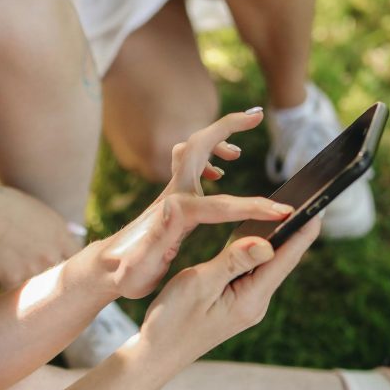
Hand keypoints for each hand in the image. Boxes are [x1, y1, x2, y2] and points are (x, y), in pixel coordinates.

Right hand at [0, 186, 81, 288]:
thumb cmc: (6, 205)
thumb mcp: (40, 211)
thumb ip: (58, 228)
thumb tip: (78, 232)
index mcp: (61, 236)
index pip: (78, 258)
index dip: (69, 262)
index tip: (62, 263)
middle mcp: (51, 255)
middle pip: (60, 275)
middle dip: (51, 274)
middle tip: (40, 272)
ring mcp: (33, 269)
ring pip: (38, 286)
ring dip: (31, 282)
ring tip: (14, 268)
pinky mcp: (12, 280)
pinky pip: (16, 290)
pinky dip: (9, 285)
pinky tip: (1, 273)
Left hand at [95, 110, 293, 298]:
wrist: (106, 270)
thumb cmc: (127, 274)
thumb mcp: (142, 265)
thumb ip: (161, 237)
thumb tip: (174, 204)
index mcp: (175, 213)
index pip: (221, 205)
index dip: (254, 207)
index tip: (283, 212)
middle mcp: (173, 194)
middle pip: (199, 146)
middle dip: (229, 126)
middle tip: (257, 114)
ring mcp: (171, 192)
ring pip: (194, 149)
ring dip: (219, 137)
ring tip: (241, 146)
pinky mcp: (172, 196)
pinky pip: (191, 163)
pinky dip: (209, 157)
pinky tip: (220, 173)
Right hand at [140, 217, 321, 365]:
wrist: (156, 354)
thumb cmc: (171, 321)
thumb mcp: (199, 284)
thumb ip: (233, 261)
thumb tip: (266, 243)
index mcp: (250, 299)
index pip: (284, 259)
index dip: (302, 232)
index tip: (319, 207)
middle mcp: (255, 303)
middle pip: (282, 260)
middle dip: (294, 231)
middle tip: (309, 201)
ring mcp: (247, 305)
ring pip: (268, 266)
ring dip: (277, 240)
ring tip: (291, 212)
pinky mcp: (237, 303)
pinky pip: (254, 273)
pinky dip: (258, 252)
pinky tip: (261, 237)